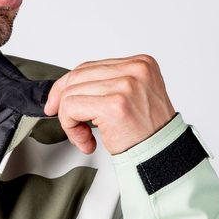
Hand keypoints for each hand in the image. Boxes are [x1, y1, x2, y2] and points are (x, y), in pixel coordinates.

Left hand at [43, 54, 177, 154]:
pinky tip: (86, 140)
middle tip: (71, 126)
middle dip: (64, 103)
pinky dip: (71, 127)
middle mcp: (135, 70)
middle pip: (77, 77)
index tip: (57, 104)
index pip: (89, 67)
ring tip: (85, 137)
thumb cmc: (146, 132)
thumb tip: (66, 88)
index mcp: (140, 64)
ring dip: (70, 120)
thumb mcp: (129, 98)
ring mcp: (126, 85)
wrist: (162, 155)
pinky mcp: (114, 105)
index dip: (67, 86)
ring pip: (71, 94)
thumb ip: (105, 86)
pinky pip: (72, 108)